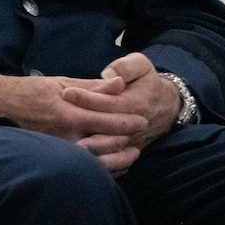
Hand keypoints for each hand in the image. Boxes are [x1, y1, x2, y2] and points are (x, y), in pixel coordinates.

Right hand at [0, 70, 148, 172]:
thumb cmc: (28, 91)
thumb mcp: (59, 82)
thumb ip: (91, 86)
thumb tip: (118, 83)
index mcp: (67, 112)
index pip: (105, 120)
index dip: (127, 121)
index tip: (142, 120)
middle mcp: (64, 134)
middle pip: (104, 144)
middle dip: (125, 142)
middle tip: (140, 138)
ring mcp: (58, 148)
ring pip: (95, 160)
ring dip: (116, 159)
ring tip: (131, 155)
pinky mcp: (53, 157)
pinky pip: (82, 165)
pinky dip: (100, 167)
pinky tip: (111, 164)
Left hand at [61, 53, 182, 169]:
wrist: (167, 105)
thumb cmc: (148, 81)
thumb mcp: (141, 65)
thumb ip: (126, 67)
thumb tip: (109, 74)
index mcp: (135, 102)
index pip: (108, 102)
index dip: (87, 98)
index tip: (66, 92)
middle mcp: (134, 125)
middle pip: (105, 128)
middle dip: (81, 124)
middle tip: (56, 118)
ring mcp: (132, 140)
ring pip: (108, 148)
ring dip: (87, 146)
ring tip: (62, 142)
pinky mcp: (128, 150)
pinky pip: (113, 159)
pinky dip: (96, 160)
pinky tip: (76, 157)